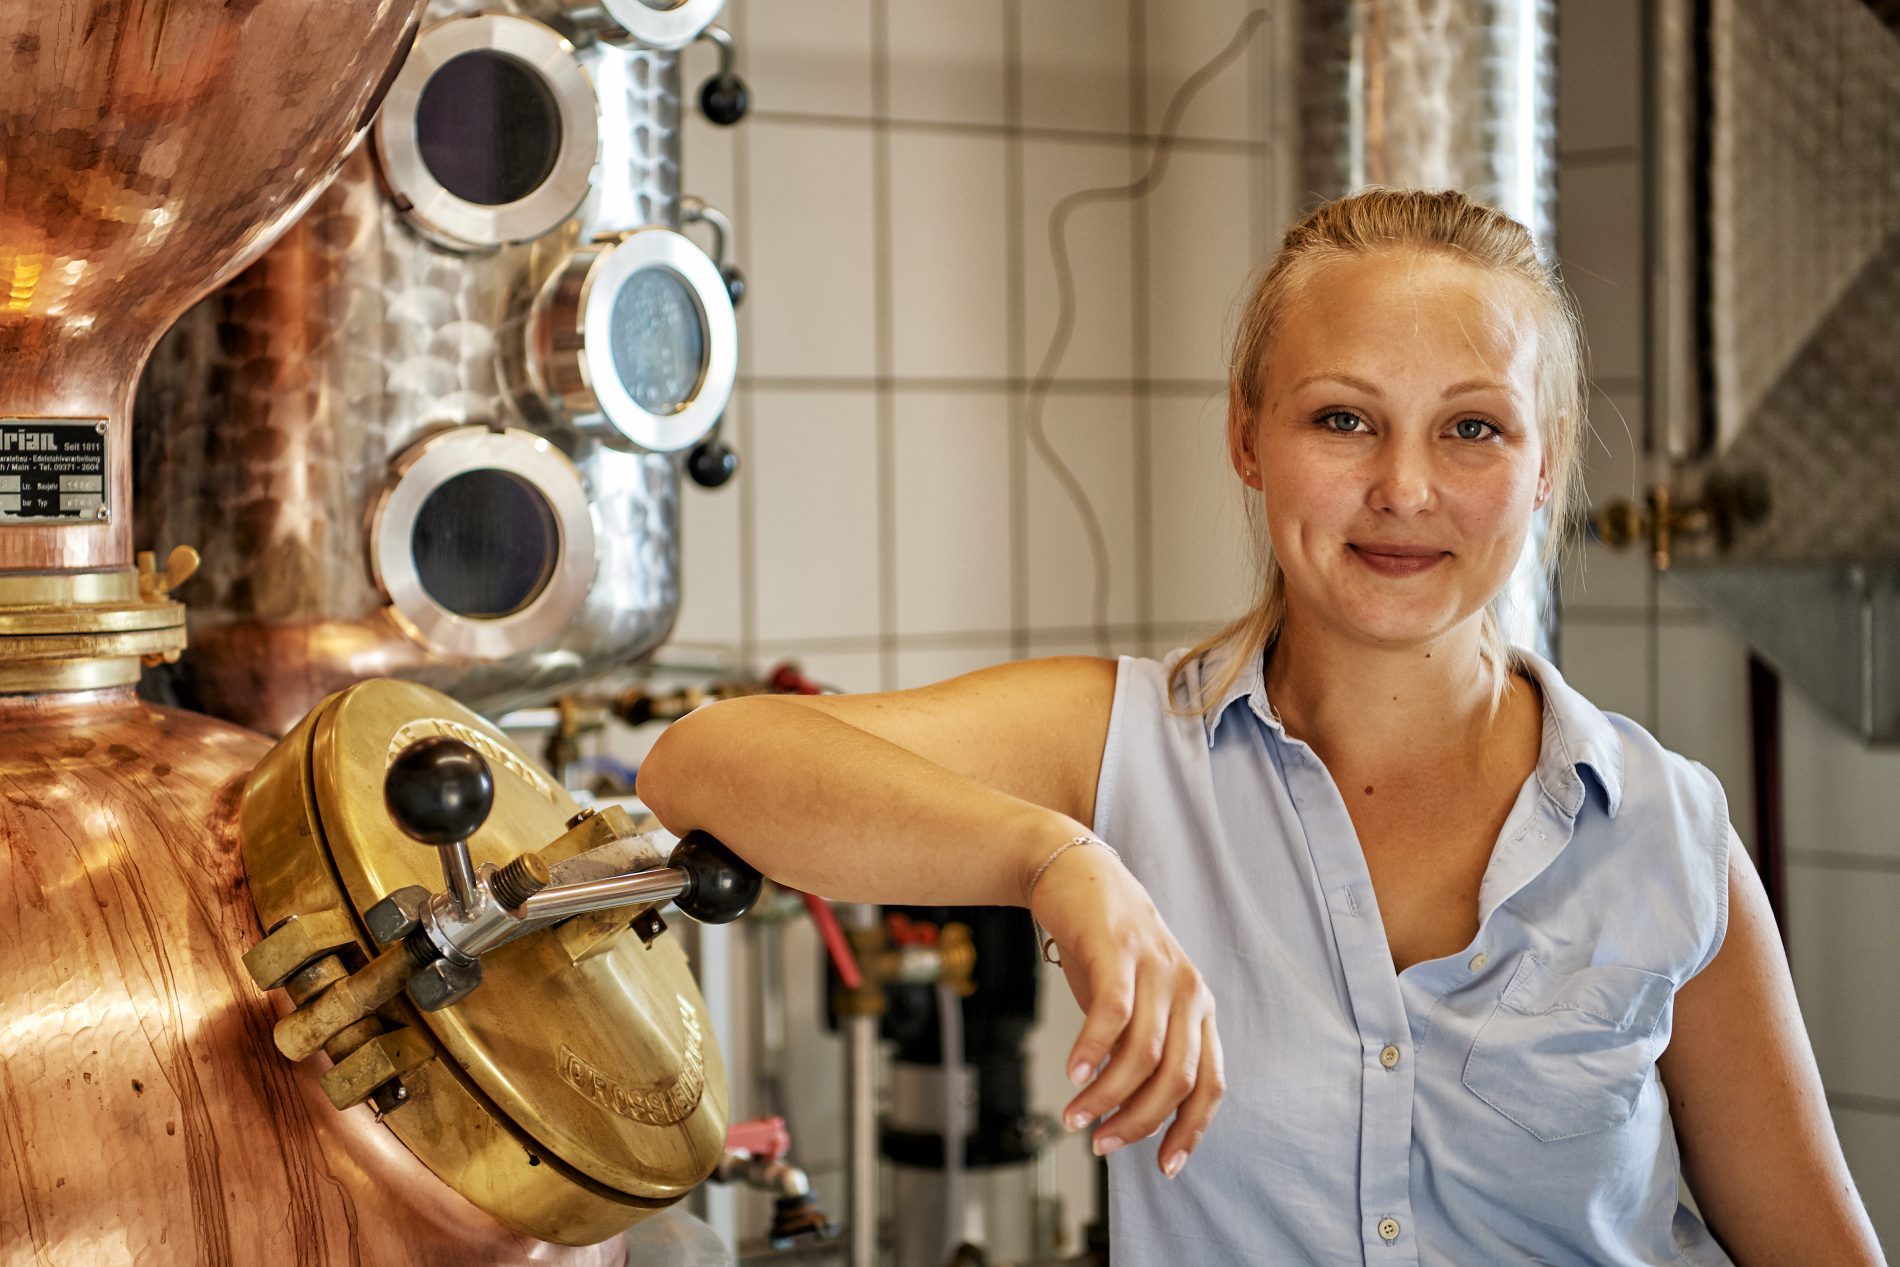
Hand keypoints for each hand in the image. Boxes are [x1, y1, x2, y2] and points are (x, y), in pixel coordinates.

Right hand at [1030, 843, 1224, 1178]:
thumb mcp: (1134, 1003)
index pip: (1210, 1084)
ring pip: (1143, 1053)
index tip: (1165, 1168)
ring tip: (1074, 1117)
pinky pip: (1112, 1012)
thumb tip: (1125, 1115)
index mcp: (1198, 1008)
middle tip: (1102, 1144)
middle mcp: (1187, 990)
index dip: (1190, 1131)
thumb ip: (1138, 1051)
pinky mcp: (1118, 949)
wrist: (1075, 874)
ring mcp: (1156, 967)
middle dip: (1140, 1121)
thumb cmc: (1103, 947)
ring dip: (1106, 1096)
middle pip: (1177, 1077)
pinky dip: (1092, 1050)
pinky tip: (1072, 1074)